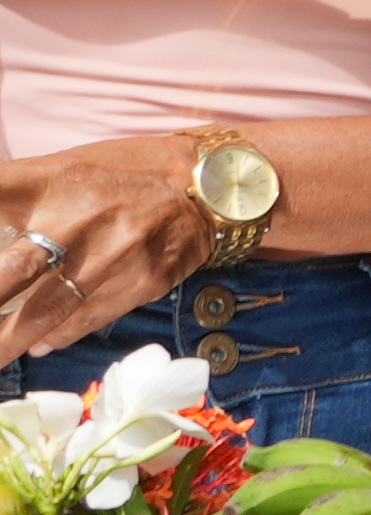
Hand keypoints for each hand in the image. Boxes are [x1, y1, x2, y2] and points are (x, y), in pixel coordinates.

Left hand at [0, 139, 206, 373]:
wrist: (207, 189)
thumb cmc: (122, 176)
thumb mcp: (61, 168)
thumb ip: (10, 188)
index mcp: (53, 184)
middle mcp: (81, 218)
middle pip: (13, 269)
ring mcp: (114, 253)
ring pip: (48, 308)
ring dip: (12, 338)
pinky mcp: (144, 280)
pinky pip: (90, 317)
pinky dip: (59, 336)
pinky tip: (40, 346)